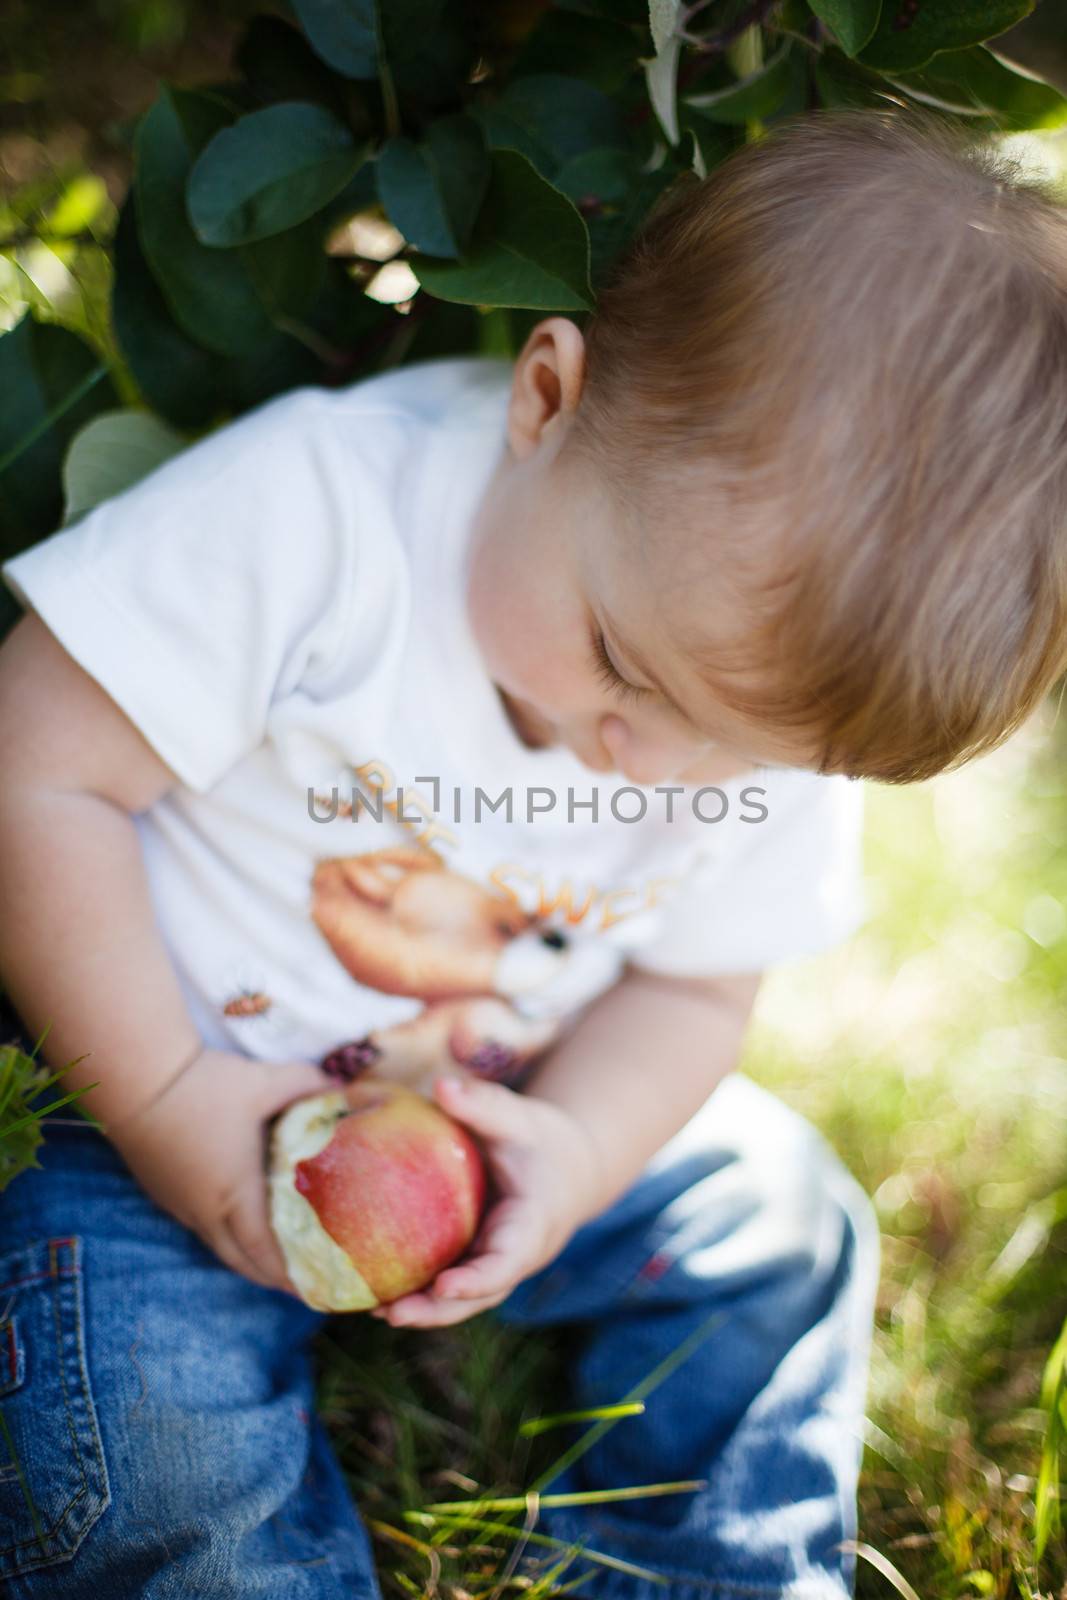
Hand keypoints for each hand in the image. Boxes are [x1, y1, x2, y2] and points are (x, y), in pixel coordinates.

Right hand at [106, 1047, 339, 1297]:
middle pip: (239, 1259)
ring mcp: (179, 1203)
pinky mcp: (162, 1190)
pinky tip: (234, 1223)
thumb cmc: (206, 1085)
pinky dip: (223, 1236)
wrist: (136, 1079)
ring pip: (216, 1244)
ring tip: (271, 1260)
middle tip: (299, 1285)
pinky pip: (199, 1226)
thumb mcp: (266, 1081)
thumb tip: (343, 1092)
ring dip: (245, 1257)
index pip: (263, 1250)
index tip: (313, 1288)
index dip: (289, 1274)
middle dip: (270, 1276)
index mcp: (234, 1193)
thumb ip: (310, 1086)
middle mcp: (204, 1209)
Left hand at [370, 1073, 601, 1327]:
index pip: (507, 1261)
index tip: (444, 1286)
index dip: (477, 1279)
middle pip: (478, 1295)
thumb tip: (442, 1085)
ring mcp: (494, 1264)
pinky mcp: (475, 1261)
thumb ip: (484, 1104)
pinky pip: (448, 1283)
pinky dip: (417, 1291)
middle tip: (391, 1313)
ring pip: (461, 1300)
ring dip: (422, 1310)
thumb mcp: (519, 1118)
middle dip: (437, 1311)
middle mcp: (514, 1256)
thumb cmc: (541, 1141)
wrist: (566, 1168)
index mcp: (532, 1226)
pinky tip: (372, 1289)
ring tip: (372, 1310)